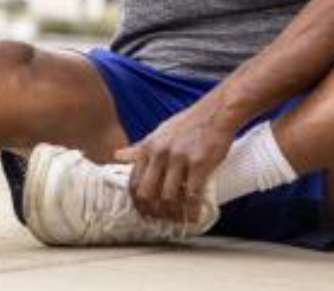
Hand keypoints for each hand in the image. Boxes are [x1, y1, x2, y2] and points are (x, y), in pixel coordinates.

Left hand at [114, 102, 234, 223]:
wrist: (216, 112)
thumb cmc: (188, 123)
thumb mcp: (159, 132)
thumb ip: (140, 147)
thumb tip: (118, 155)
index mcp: (148, 147)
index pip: (134, 182)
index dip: (137, 202)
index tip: (144, 212)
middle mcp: (160, 153)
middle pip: (148, 193)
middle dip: (152, 211)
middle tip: (160, 220)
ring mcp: (180, 158)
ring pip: (169, 197)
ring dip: (173, 214)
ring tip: (177, 220)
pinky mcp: (200, 164)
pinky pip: (193, 195)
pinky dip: (192, 212)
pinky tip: (193, 218)